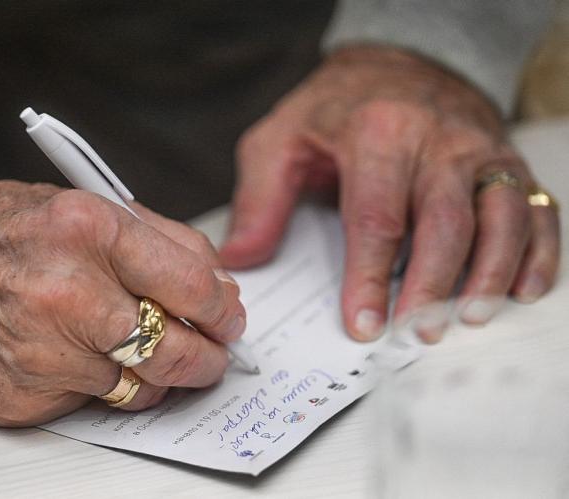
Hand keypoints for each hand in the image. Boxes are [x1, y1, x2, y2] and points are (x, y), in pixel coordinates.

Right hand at [0, 181, 245, 425]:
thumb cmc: (7, 233)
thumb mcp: (87, 208)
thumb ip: (164, 243)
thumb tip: (221, 289)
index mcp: (90, 231)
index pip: (191, 284)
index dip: (222, 309)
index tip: (228, 317)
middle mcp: (67, 293)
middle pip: (175, 350)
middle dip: (207, 358)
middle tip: (213, 355)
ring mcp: (43, 351)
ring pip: (142, 388)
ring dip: (159, 376)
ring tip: (147, 353)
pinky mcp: (23, 395)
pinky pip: (94, 404)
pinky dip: (105, 386)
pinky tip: (87, 361)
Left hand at [220, 45, 559, 342]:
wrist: (396, 63)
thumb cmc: (335, 108)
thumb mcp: (280, 139)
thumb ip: (259, 199)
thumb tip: (242, 258)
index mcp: (377, 134)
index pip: (375, 219)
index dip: (369, 278)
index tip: (363, 324)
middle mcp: (438, 141)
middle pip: (445, 224)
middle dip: (432, 287)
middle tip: (417, 332)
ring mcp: (479, 152)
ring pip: (500, 219)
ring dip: (489, 275)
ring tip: (468, 318)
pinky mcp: (506, 162)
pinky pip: (535, 209)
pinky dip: (536, 253)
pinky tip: (522, 290)